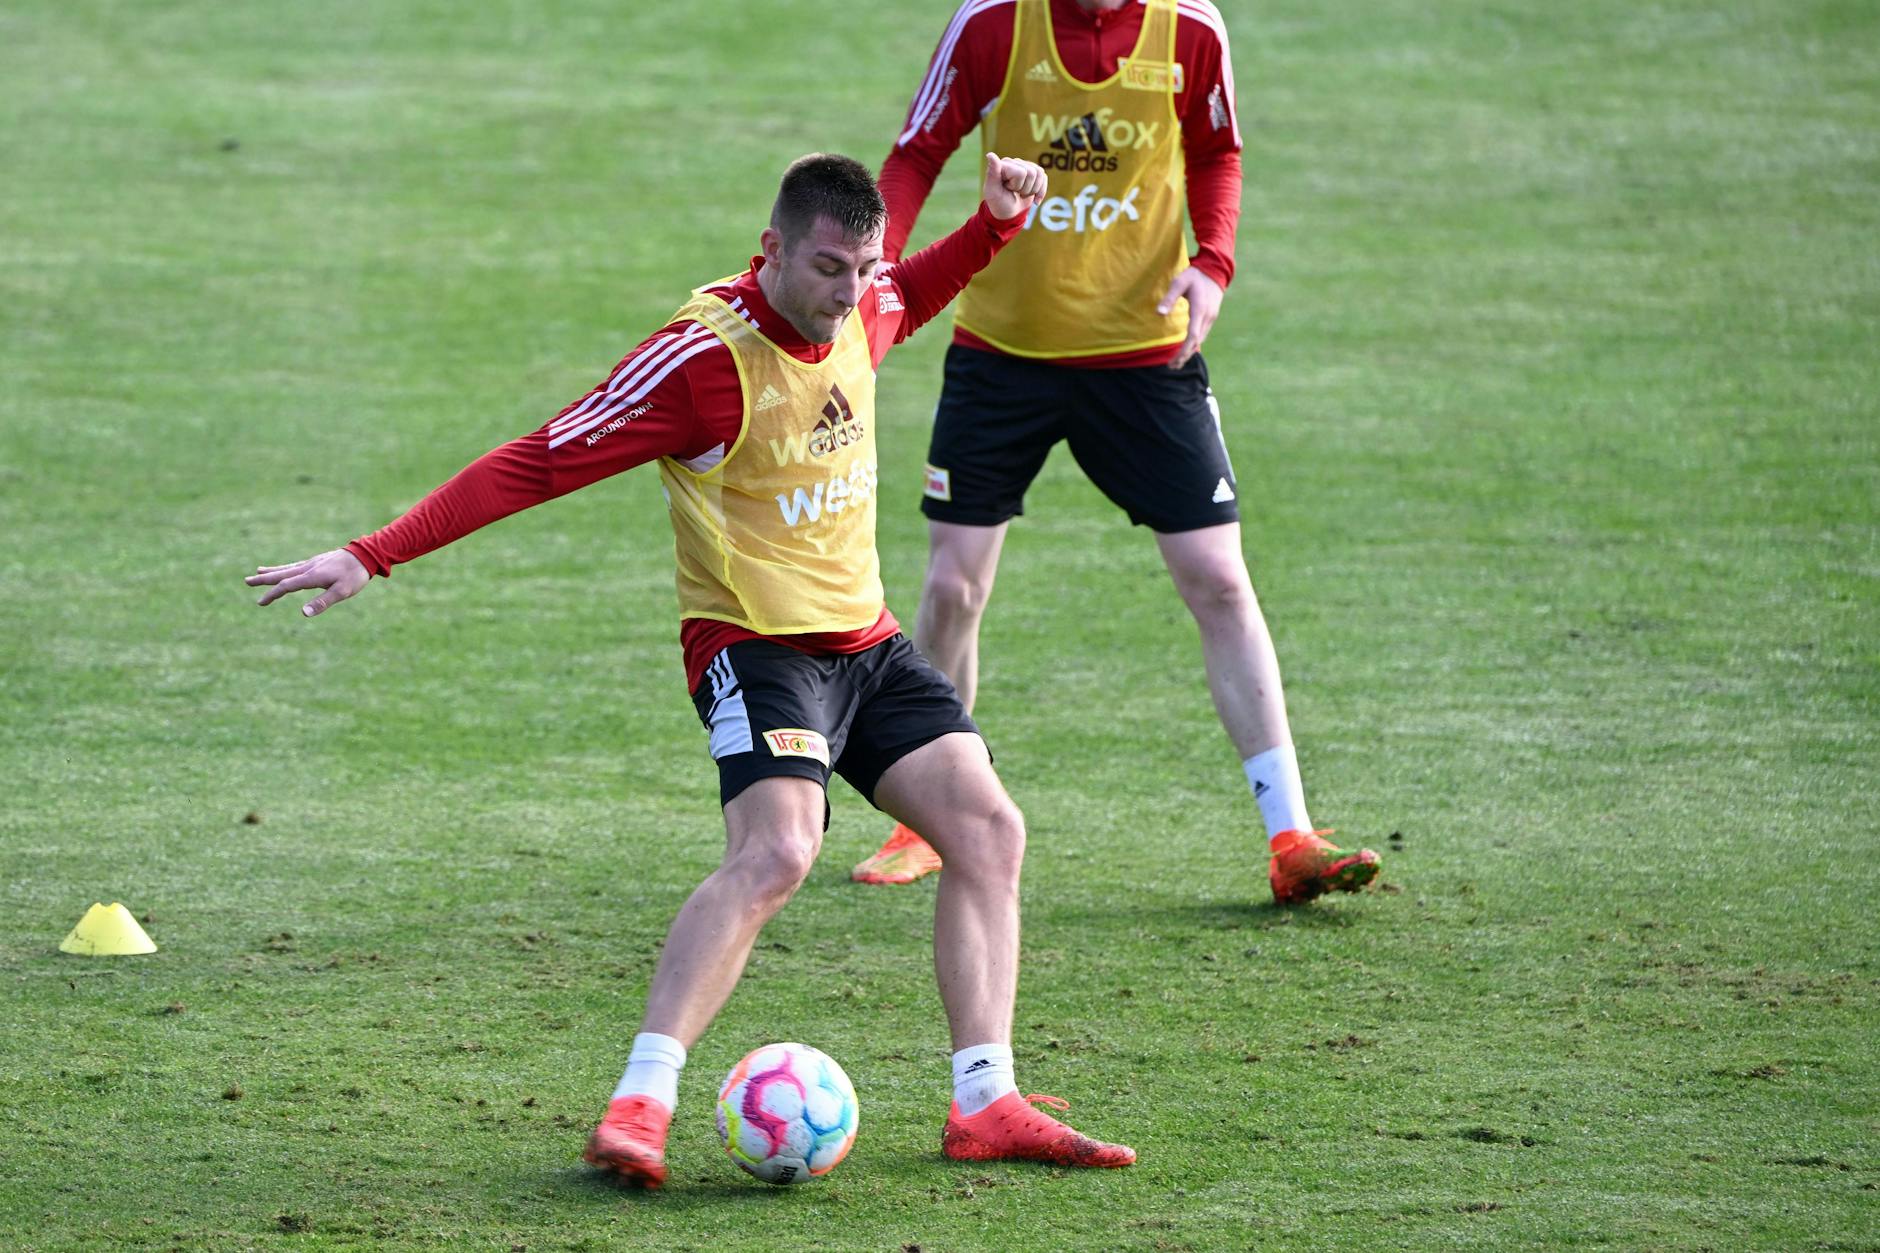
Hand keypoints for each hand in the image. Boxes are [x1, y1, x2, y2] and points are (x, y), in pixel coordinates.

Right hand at [247, 548, 369, 617]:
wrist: (366, 555)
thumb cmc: (355, 576)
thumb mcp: (342, 592)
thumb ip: (323, 603)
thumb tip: (304, 613)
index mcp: (312, 576)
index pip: (287, 586)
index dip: (273, 594)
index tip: (261, 602)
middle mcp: (309, 567)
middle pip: (281, 574)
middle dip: (264, 579)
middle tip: (247, 581)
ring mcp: (313, 563)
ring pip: (287, 568)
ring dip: (272, 571)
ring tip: (258, 571)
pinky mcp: (318, 561)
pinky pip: (296, 565)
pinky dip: (286, 567)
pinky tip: (285, 569)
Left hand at [981, 152, 1046, 220]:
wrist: (1009, 213)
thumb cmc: (998, 203)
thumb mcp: (992, 191)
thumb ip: (992, 173)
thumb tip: (990, 154)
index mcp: (1002, 164)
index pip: (1021, 173)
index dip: (1016, 185)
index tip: (1006, 188)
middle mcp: (1014, 162)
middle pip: (1031, 173)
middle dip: (1024, 189)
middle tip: (1013, 192)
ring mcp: (1025, 165)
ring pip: (1039, 174)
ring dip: (1031, 190)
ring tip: (1020, 193)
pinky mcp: (1034, 171)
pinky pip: (1044, 177)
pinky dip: (1040, 192)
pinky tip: (1033, 198)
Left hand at [1157, 266, 1224, 367]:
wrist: (1215, 270)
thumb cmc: (1194, 275)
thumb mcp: (1179, 282)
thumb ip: (1169, 297)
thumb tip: (1158, 313)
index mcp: (1200, 309)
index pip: (1193, 336)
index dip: (1183, 350)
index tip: (1174, 360)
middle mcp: (1208, 317)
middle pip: (1196, 342)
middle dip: (1184, 356)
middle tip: (1171, 366)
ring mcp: (1211, 318)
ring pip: (1200, 340)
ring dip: (1189, 352)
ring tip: (1176, 363)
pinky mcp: (1211, 317)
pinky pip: (1202, 335)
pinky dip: (1194, 345)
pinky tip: (1186, 350)